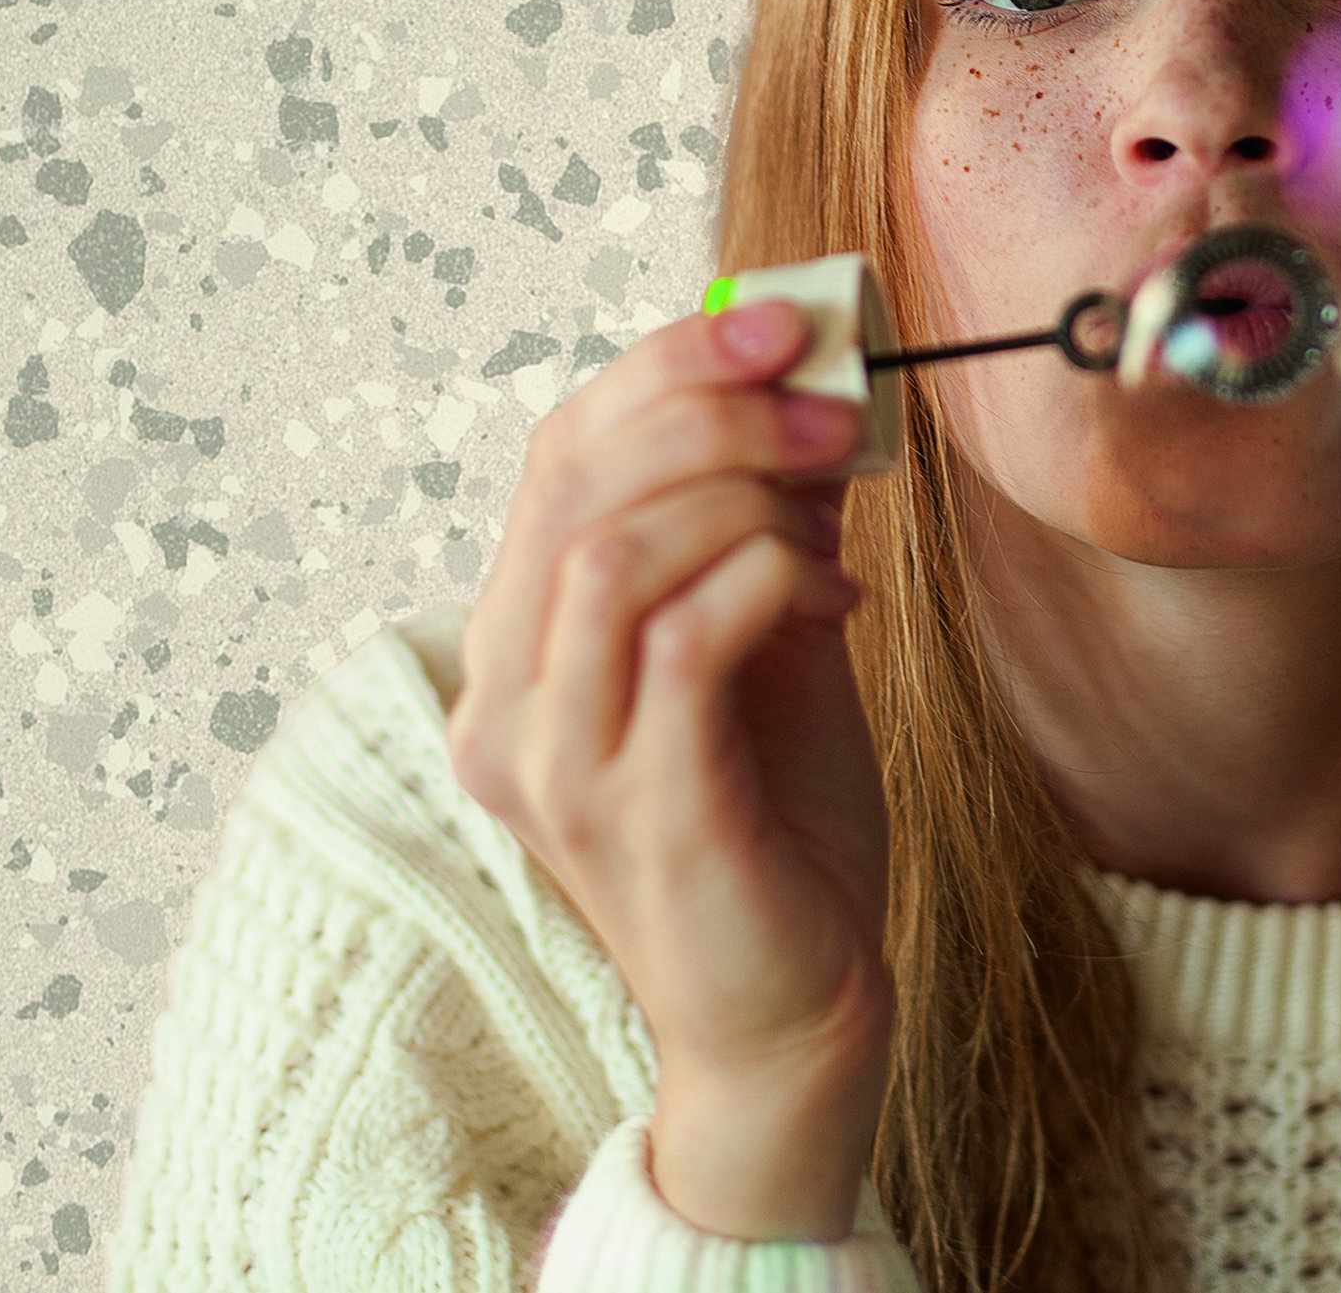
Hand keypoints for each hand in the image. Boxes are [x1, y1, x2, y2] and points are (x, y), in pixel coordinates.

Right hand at [446, 297, 894, 1242]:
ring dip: (741, 491)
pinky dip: (763, 579)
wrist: (800, 1019)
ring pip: (609, 553)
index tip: (783, 321)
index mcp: (515, 649)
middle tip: (832, 392)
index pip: (555, 458)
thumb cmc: (780, 831)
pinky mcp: (632, 811)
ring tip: (838, 500)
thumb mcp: (767, 645)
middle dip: (709, 407)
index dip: (662, 369)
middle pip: (570, 484)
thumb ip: (759, 530)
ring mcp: (554, 763)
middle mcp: (502, 699)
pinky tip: (833, 590)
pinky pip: (680, 643)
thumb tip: (803, 391)